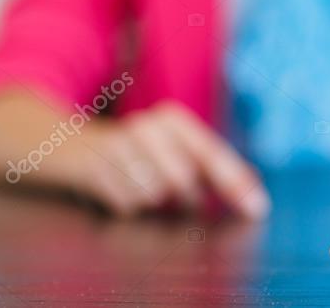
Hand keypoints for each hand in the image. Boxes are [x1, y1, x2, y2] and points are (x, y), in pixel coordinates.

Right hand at [71, 101, 269, 218]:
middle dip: (185, 198)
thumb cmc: (136, 153)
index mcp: (173, 120)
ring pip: (155, 195)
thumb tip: (254, 198)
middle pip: (183, 180)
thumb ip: (212, 169)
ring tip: (143, 188)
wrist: (72, 147)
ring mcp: (118, 146)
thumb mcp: (172, 149)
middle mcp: (147, 127)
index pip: (213, 154)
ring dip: (154, 202)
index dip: (236, 183)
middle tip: (178, 199)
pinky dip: (128, 206)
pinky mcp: (94, 168)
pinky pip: (127, 205)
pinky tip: (120, 190)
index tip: (258, 209)